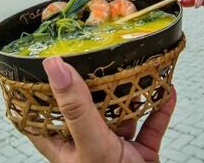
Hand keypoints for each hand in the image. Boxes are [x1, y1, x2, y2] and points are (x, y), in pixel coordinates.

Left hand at [28, 56, 176, 162]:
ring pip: (120, 112)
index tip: (40, 57)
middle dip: (93, 81)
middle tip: (96, 51)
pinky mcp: (140, 153)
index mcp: (63, 143)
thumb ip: (76, 108)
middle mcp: (85, 142)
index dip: (37, 86)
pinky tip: (166, 90)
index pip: (40, 111)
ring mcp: (114, 147)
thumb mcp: (91, 144)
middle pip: (84, 105)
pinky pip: (150, 126)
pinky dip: (159, 109)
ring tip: (135, 65)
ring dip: (131, 92)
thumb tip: (55, 66)